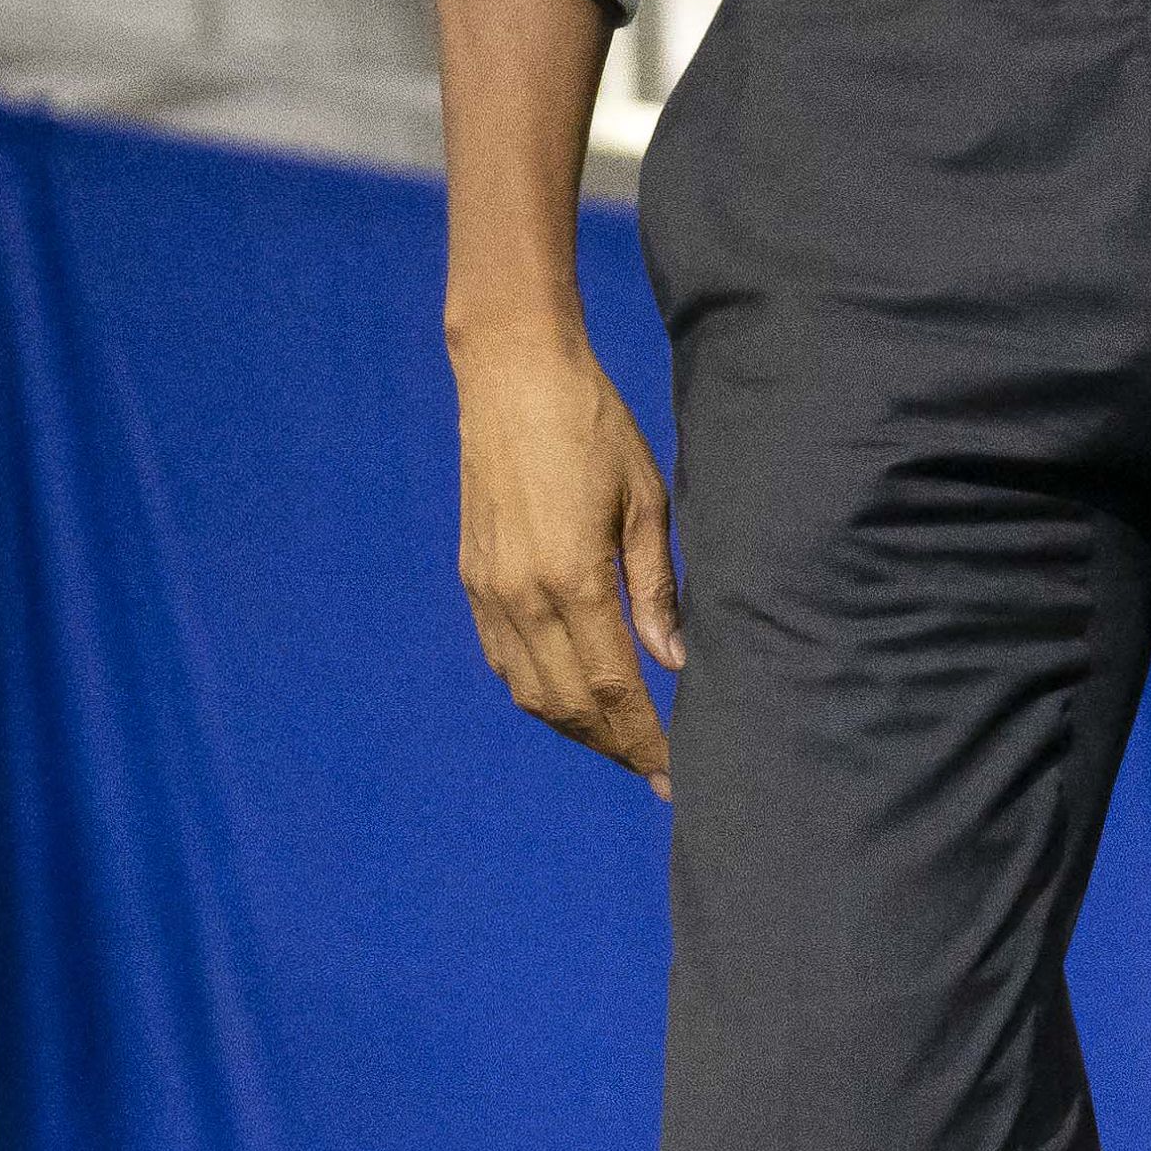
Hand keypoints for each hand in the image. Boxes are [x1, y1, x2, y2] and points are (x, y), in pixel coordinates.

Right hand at [451, 331, 679, 787]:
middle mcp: (522, 596)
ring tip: (622, 741)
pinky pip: (503, 660)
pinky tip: (571, 696)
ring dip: (576, 728)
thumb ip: (656, 590)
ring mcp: (489, 590)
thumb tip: (673, 662)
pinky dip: (539, 692)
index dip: (646, 741)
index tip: (676, 776)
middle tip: (659, 770)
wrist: (510, 374)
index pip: (614, 689)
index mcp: (572, 579)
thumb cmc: (592, 425)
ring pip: (530, 692)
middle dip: (616, 747)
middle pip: (568, 706)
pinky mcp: (473, 577)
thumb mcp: (645, 501)